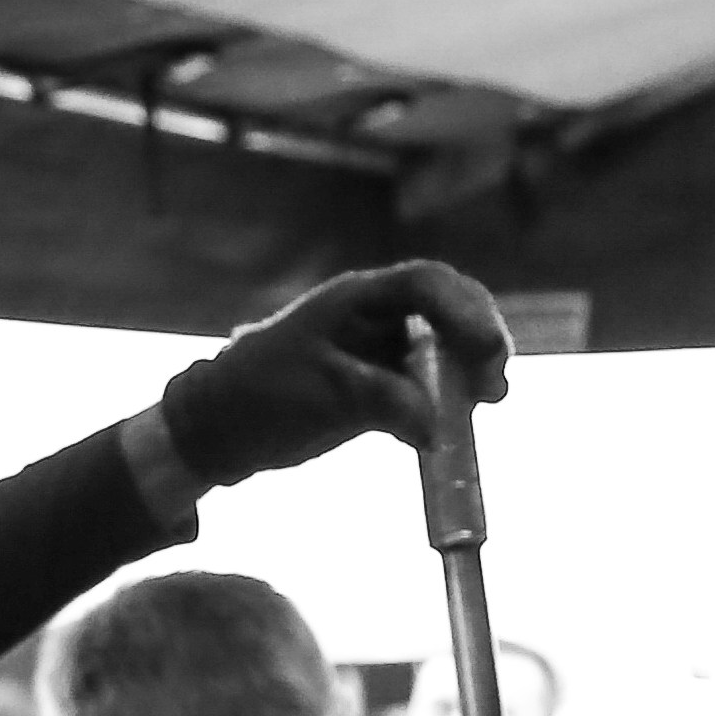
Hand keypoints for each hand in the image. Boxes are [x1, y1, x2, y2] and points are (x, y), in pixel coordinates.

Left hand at [158, 261, 514, 486]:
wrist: (219, 430)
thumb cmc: (259, 398)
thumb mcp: (322, 396)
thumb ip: (382, 401)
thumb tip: (436, 427)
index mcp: (356, 300)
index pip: (425, 284)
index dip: (464, 311)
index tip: (484, 351)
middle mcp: (374, 316)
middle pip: (448, 309)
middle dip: (479, 338)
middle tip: (495, 382)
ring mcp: (378, 349)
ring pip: (442, 348)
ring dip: (469, 371)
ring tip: (488, 401)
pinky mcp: (377, 385)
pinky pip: (426, 385)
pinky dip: (447, 401)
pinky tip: (456, 425)